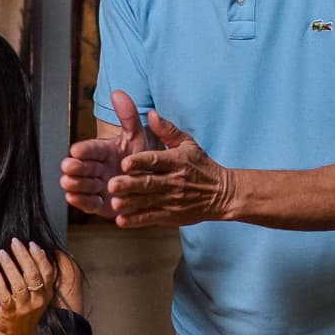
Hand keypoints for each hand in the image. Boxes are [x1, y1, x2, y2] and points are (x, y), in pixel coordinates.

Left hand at [0, 238, 56, 334]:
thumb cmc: (26, 311)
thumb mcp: (38, 296)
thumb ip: (38, 277)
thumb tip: (36, 251)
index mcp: (46, 294)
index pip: (47, 272)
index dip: (39, 257)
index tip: (31, 243)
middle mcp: (37, 300)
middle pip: (33, 275)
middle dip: (23, 256)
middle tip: (14, 242)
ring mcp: (24, 308)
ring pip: (19, 284)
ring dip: (10, 266)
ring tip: (2, 253)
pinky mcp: (10, 313)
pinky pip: (5, 296)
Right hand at [60, 91, 155, 218]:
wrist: (153, 186)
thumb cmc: (142, 159)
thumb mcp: (137, 137)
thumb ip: (128, 116)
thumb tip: (118, 93)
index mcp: (103, 151)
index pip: (90, 148)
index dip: (83, 149)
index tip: (76, 150)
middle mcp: (96, 168)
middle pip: (81, 167)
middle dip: (74, 167)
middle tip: (70, 166)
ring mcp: (96, 186)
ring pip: (80, 185)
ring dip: (76, 183)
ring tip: (71, 182)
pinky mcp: (98, 205)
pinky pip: (87, 204)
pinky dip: (81, 201)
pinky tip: (74, 197)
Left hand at [107, 110, 236, 227]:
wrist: (222, 194)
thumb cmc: (202, 166)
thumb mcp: (188, 144)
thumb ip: (167, 130)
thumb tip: (151, 113)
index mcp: (177, 161)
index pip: (156, 161)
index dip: (140, 162)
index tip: (125, 163)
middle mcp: (174, 181)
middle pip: (149, 183)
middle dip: (130, 184)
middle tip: (111, 184)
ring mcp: (172, 200)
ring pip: (148, 202)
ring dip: (130, 203)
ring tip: (114, 203)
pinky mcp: (171, 216)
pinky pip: (151, 218)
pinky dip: (136, 220)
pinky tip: (121, 221)